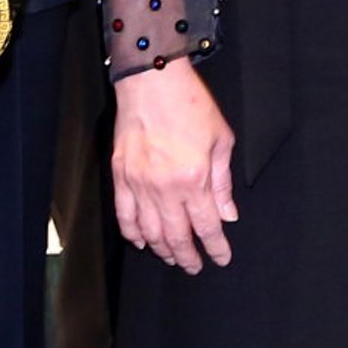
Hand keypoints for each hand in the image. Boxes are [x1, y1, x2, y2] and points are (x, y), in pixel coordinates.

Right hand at [112, 60, 237, 271]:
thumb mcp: (221, 139)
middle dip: (188, 257)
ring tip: (173, 257)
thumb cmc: (190, 104)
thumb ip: (223, 182)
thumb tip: (227, 214)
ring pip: (150, 232)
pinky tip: (142, 242)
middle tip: (195, 266)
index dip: (216, 248)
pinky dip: (133, 234)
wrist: (152, 81)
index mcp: (194, 179)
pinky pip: (124, 215)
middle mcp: (165, 188)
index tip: (221, 258)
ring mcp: (139, 184)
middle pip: (177, 237)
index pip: (207, 227)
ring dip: (162, 250)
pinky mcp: (120, 176)